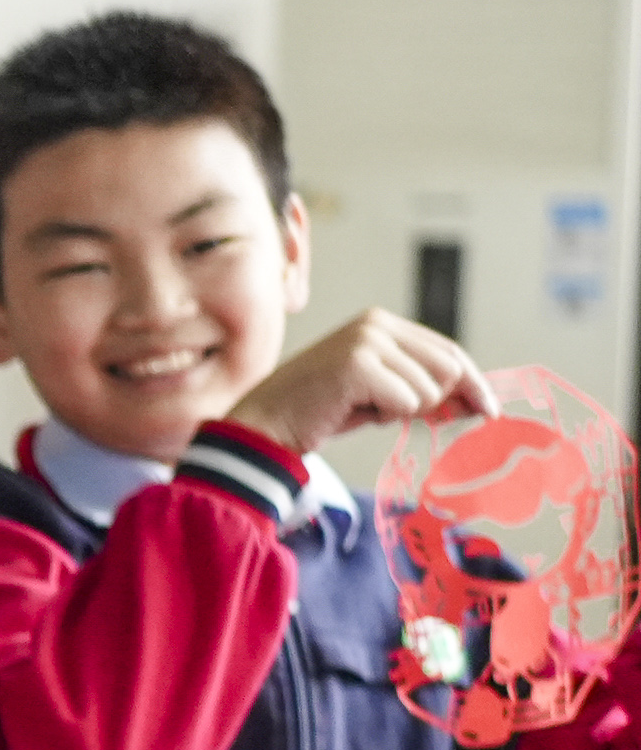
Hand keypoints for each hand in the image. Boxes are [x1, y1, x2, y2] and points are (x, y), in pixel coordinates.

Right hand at [226, 308, 497, 458]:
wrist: (263, 426)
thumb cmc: (316, 413)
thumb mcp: (376, 394)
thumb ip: (419, 387)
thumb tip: (474, 400)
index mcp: (380, 323)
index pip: (447, 350)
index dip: (471, 382)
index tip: (487, 409)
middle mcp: (376, 324)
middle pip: (449, 367)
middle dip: (439, 402)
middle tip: (399, 417)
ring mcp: (366, 341)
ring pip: (430, 389)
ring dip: (402, 412)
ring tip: (360, 409)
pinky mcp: (358, 365)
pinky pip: (406, 402)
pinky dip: (385, 417)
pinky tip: (351, 411)